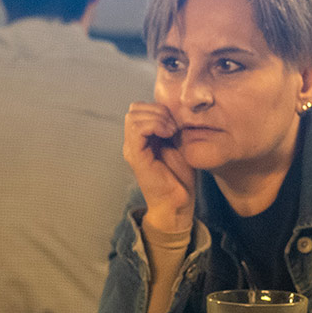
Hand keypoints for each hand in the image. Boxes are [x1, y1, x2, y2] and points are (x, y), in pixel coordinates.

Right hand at [123, 102, 194, 233]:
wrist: (177, 204)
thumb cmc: (179, 179)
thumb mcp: (177, 145)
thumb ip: (170, 128)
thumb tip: (173, 110)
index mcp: (141, 140)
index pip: (139, 108)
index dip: (158, 108)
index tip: (175, 122)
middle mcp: (132, 143)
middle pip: (134, 109)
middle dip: (157, 110)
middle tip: (173, 126)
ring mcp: (132, 150)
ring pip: (133, 116)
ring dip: (157, 118)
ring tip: (171, 131)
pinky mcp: (136, 157)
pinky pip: (137, 129)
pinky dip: (155, 125)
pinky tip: (168, 134)